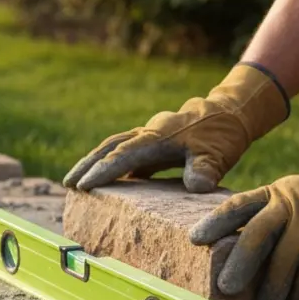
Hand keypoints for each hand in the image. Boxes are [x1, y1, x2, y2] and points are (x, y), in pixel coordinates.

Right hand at [63, 63, 289, 191]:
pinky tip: (104, 182)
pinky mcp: (151, 143)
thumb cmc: (223, 134)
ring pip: (112, 146)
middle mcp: (148, 133)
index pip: (124, 154)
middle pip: (109, 146)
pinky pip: (124, 151)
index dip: (104, 170)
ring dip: (92, 162)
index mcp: (158, 137)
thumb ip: (205, 169)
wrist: (231, 112)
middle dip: (86, 164)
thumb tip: (196, 186)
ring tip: (74, 182)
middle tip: (67, 184)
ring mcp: (148, 136)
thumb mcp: (218, 154)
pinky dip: (109, 163)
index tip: (85, 186)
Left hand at [188, 131, 298, 299]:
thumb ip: (271, 219)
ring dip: (273, 288)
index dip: (216, 223)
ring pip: (286, 257)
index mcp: (275, 193)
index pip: (239, 206)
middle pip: (257, 233)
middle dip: (240, 263)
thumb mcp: (294, 200)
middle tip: (226, 287)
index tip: (195, 240)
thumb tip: (238, 261)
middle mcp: (291, 201)